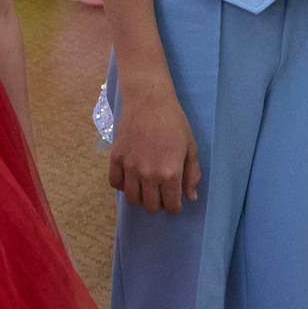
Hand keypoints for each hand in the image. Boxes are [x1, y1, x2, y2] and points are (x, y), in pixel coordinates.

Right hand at [111, 78, 201, 214]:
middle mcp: (149, 175)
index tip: (175, 204)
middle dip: (159, 205)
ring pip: (132, 199)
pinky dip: (123, 187)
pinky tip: (131, 180)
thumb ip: (192, 174)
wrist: (148, 100)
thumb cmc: (174, 122)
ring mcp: (130, 168)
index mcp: (170, 173)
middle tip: (162, 197)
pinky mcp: (116, 159)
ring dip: (141, 200)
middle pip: (151, 206)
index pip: (171, 205)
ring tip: (146, 192)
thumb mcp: (190, 147)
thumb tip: (190, 197)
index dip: (175, 208)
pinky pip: (116, 184)